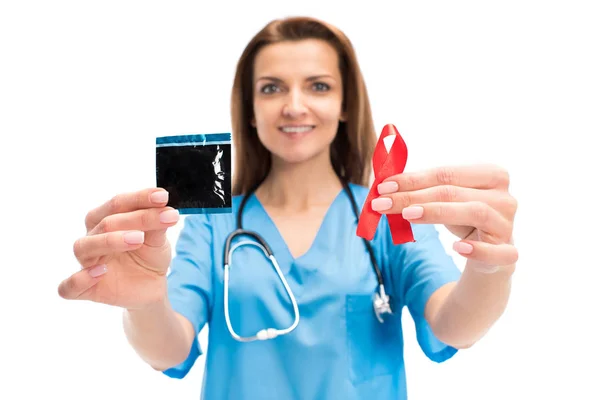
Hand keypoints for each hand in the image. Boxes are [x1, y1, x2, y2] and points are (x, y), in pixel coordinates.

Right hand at [57, 188, 179, 308]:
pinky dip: (80, 279)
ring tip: (138, 239)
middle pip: (104, 222)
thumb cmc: (149, 256)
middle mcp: (92, 238)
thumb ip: (158, 224)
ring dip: (110, 240)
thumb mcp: (158, 239)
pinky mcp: (86, 290)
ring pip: (84, 247)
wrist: (152, 286)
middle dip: (135, 218)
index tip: (163, 196)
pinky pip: (69, 286)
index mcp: (105, 219)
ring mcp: (87, 263)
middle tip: (163, 218)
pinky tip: (100, 272)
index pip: (118, 203)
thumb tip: (166, 210)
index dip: (140, 198)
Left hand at [372, 165, 517, 272]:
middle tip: (382, 203)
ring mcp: (508, 225)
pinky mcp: (509, 254)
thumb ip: (422, 190)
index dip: (412, 179)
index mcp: (491, 175)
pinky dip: (477, 250)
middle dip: (413, 197)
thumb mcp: (445, 200)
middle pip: (453, 192)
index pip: (446, 173)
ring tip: (407, 215)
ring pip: (475, 212)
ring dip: (437, 212)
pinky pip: (496, 251)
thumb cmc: (463, 219)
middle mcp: (504, 197)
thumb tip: (383, 185)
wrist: (490, 255)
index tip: (382, 186)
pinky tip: (456, 247)